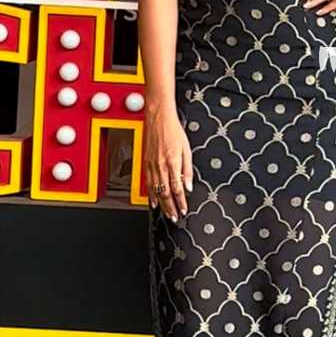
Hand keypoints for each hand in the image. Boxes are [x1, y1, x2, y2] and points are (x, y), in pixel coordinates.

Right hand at [145, 106, 192, 221]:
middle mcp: (161, 166)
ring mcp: (151, 165)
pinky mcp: (146, 163)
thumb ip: (188, 169)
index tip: (184, 210)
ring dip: (161, 204)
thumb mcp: (187, 149)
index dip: (180, 202)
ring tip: (166, 213)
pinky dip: (150, 195)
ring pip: (156, 190)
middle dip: (170, 207)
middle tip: (174, 217)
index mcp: (172, 163)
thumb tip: (189, 185)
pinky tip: (153, 202)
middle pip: (165, 193)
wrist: (158, 118)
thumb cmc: (174, 131)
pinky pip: (148, 183)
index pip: (177, 188)